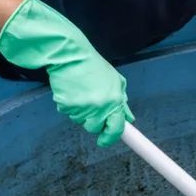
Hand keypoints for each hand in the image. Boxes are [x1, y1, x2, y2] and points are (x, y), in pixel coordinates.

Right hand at [0, 0, 134, 146]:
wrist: (70, 54)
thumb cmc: (92, 65)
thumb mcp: (114, 81)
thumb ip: (122, 101)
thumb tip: (129, 118)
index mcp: (114, 101)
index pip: (116, 128)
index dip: (110, 137)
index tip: (105, 140)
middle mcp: (99, 107)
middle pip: (95, 128)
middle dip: (93, 121)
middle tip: (90, 106)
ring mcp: (82, 108)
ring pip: (81, 122)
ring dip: (81, 113)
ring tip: (80, 93)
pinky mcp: (66, 106)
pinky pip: (68, 113)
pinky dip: (69, 105)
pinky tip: (71, 91)